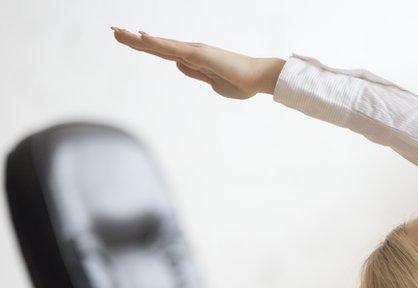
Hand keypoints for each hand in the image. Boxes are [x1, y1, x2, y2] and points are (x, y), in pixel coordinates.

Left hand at [111, 27, 284, 98]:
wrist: (259, 80)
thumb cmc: (241, 83)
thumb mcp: (213, 83)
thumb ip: (195, 73)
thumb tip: (178, 65)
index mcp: (194, 60)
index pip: (163, 51)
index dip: (145, 45)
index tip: (129, 39)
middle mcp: (191, 52)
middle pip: (157, 45)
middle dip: (134, 39)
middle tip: (114, 31)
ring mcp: (194, 51)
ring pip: (160, 44)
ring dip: (138, 38)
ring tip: (118, 32)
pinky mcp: (199, 54)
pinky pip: (174, 48)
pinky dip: (157, 42)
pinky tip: (141, 36)